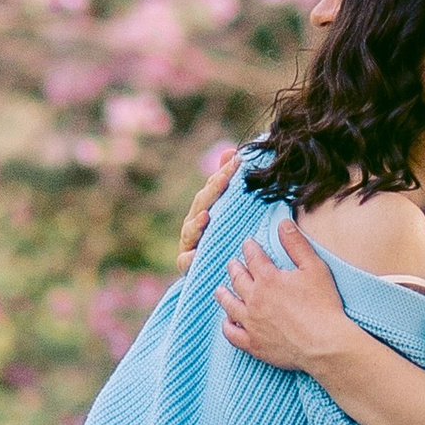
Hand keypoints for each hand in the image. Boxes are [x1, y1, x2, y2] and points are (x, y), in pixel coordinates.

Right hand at [177, 144, 240, 266]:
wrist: (212, 272)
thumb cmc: (222, 237)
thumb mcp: (227, 210)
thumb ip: (226, 183)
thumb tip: (231, 152)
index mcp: (204, 208)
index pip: (212, 187)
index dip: (224, 174)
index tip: (239, 161)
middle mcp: (193, 223)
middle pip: (201, 204)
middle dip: (213, 191)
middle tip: (225, 179)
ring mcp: (188, 243)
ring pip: (190, 231)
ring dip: (197, 224)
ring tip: (206, 217)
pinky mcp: (186, 264)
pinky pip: (185, 261)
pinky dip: (189, 258)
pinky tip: (195, 255)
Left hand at [216, 216, 354, 372]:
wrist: (324, 344)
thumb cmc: (323, 305)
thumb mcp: (314, 268)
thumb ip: (296, 244)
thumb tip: (283, 223)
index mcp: (268, 279)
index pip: (253, 257)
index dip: (250, 248)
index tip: (248, 244)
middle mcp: (254, 299)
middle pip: (237, 279)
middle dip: (234, 268)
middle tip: (233, 263)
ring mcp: (251, 323)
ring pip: (230, 305)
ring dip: (224, 294)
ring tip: (220, 290)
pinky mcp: (254, 344)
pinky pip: (232, 334)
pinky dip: (227, 326)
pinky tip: (228, 321)